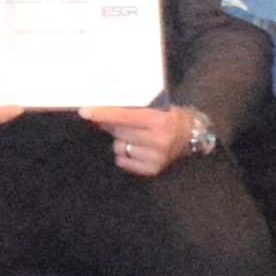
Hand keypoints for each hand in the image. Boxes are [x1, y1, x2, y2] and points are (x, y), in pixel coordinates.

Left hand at [84, 104, 198, 177]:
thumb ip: (131, 108)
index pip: (124, 116)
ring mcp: (155, 157)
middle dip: (112, 125)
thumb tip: (101, 112)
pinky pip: (123, 161)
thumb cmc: (169, 116)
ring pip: (119, 147)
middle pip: (118, 131)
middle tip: (119, 120)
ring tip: (136, 135)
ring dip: (121, 140)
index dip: (103, 113)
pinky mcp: (153, 170)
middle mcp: (157, 140)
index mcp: (158, 120)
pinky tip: (137, 147)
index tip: (85, 112)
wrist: (191, 135)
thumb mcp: (155, 106)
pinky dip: (125, 153)